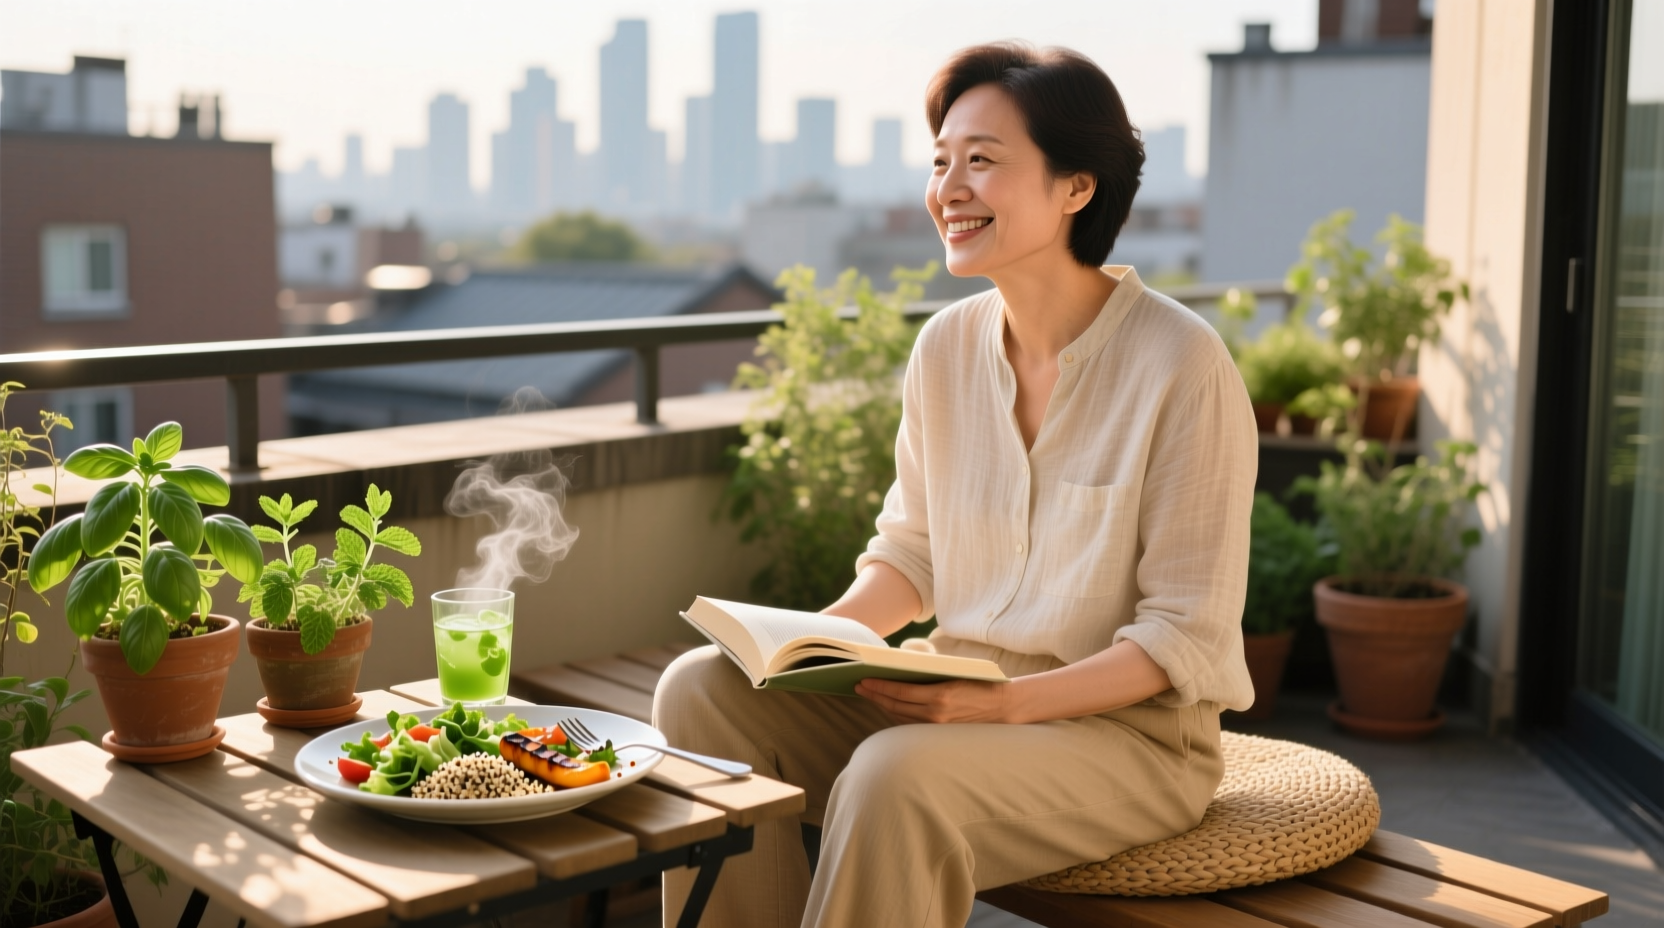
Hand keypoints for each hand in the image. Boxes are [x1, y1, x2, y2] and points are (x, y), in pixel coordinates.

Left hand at [854, 677, 1022, 723]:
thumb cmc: (978, 682)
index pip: (899, 692)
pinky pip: (911, 724)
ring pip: (901, 717)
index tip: (863, 680)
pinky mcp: (940, 731)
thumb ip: (928, 675)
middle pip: (895, 706)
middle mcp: (936, 714)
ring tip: (870, 694)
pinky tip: (889, 706)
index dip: (879, 687)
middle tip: (859, 686)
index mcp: (939, 695)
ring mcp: (937, 725)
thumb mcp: (953, 673)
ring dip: (884, 705)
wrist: (1002, 706)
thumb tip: (899, 671)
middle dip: (875, 696)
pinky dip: (898, 714)